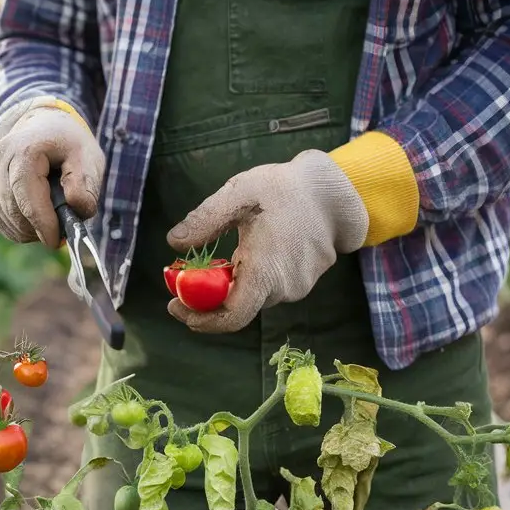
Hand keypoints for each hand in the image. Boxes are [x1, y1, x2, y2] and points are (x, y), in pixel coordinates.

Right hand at [0, 98, 104, 248]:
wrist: (44, 128)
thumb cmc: (68, 146)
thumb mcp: (88, 157)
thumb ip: (86, 183)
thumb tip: (77, 207)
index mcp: (25, 151)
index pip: (27, 196)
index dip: (42, 223)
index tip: (56, 241)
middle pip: (15, 212)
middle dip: (41, 227)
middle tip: (63, 226)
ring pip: (8, 223)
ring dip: (33, 229)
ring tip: (52, 213)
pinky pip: (2, 224)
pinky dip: (22, 228)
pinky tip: (36, 216)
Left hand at [166, 150, 368, 331]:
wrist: (335, 192)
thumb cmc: (284, 189)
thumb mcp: (238, 195)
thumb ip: (205, 221)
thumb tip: (174, 242)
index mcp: (265, 271)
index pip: (232, 317)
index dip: (200, 319)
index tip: (175, 305)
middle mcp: (284, 288)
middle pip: (238, 306)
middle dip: (210, 296)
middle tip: (187, 274)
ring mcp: (298, 287)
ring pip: (254, 295)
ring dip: (235, 282)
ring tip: (226, 254)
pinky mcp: (305, 281)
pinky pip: (271, 286)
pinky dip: (254, 275)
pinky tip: (254, 248)